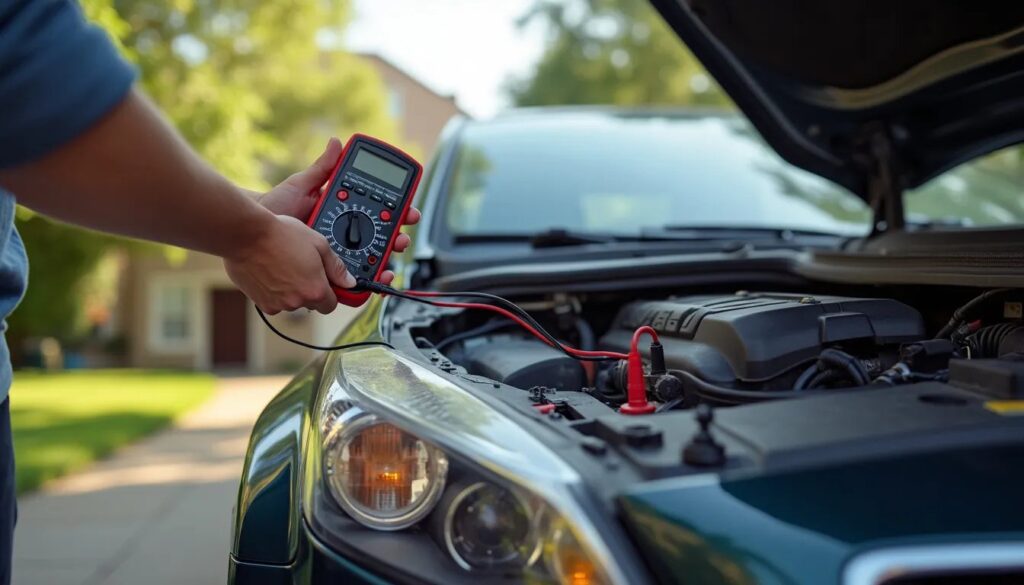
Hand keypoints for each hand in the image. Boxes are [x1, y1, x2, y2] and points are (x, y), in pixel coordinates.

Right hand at [224, 214, 355, 314]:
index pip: (331, 305)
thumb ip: (337, 267)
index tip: (326, 282)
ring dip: (291, 290)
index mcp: (316, 290)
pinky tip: (270, 271)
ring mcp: (277, 304)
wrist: (246, 234)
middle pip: (311, 303)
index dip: (330, 293)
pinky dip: (274, 291)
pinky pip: (273, 301)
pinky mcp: (260, 303)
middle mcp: (297, 302)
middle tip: (302, 267)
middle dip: (310, 289)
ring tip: (283, 265)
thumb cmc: (281, 235)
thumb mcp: (318, 244)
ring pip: (291, 302)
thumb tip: (349, 282)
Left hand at [259, 137, 420, 285]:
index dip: (397, 212)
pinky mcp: (327, 273)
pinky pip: (351, 281)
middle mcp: (344, 234)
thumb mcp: (301, 185)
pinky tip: (374, 281)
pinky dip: (366, 284)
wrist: (253, 232)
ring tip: (390, 261)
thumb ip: (322, 168)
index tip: (409, 212)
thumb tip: (336, 143)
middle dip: (397, 239)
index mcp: (343, 211)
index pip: (377, 212)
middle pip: (380, 238)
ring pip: (370, 260)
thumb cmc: (276, 207)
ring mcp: (336, 255)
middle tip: (402, 238)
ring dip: (386, 262)